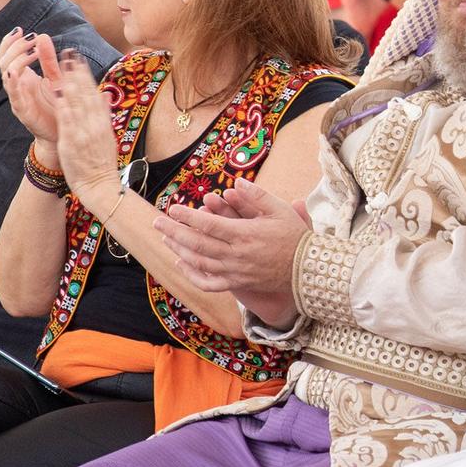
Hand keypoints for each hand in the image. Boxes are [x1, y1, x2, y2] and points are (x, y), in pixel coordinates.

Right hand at [0, 27, 62, 150]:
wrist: (63, 133)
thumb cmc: (57, 106)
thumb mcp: (54, 78)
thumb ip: (47, 59)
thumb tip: (42, 35)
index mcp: (23, 77)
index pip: (8, 54)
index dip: (10, 41)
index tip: (21, 29)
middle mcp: (17, 85)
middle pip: (5, 60)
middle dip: (16, 46)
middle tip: (31, 38)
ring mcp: (17, 97)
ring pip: (7, 74)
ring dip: (17, 59)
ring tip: (32, 50)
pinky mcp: (22, 110)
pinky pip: (13, 95)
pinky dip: (11, 83)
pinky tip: (13, 73)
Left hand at [50, 49, 120, 199]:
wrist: (100, 184)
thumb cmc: (101, 162)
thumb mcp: (106, 135)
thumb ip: (103, 113)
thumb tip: (103, 95)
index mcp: (101, 121)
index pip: (92, 93)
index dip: (84, 74)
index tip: (78, 58)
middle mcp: (94, 124)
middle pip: (84, 93)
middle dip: (76, 72)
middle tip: (69, 53)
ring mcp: (84, 132)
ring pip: (76, 103)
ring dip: (69, 83)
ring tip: (63, 66)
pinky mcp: (73, 142)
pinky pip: (68, 122)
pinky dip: (64, 107)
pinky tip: (58, 94)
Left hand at [155, 179, 308, 325]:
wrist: (308, 269)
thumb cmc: (295, 236)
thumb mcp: (280, 210)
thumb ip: (256, 195)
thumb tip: (235, 183)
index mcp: (244, 234)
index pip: (208, 225)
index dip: (187, 217)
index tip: (173, 208)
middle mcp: (236, 255)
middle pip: (197, 243)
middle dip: (174, 232)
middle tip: (157, 222)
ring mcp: (235, 271)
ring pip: (199, 262)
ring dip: (178, 250)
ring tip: (166, 238)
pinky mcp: (238, 284)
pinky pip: (209, 283)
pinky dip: (192, 275)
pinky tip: (182, 264)